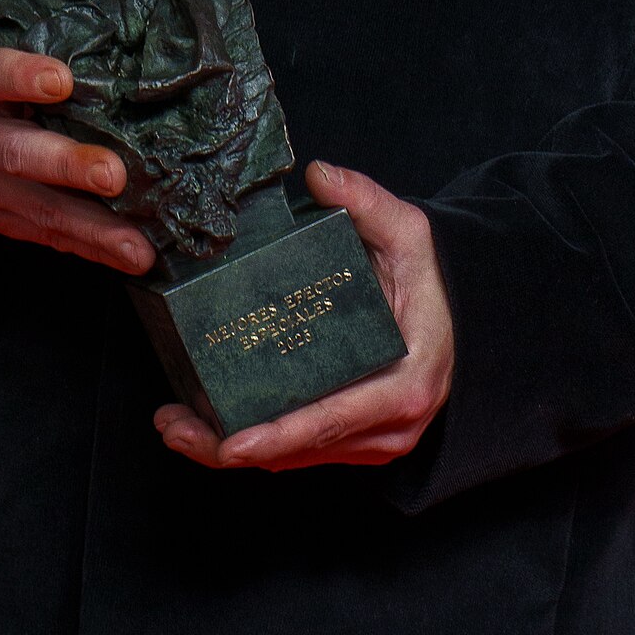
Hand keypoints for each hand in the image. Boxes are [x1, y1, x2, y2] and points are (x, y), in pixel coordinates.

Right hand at [0, 48, 154, 275]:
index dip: (23, 77)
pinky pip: (45, 236)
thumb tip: (108, 66)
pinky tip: (126, 255)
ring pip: (37, 207)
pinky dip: (90, 248)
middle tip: (113, 175)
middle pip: (17, 153)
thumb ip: (29, 61)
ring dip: (92, 228)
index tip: (62, 80)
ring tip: (135, 245)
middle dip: (69, 167)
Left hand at [155, 161, 453, 471]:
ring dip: (229, 450)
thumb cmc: (431, 282)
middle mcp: (389, 427)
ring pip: (293, 460)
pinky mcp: (355, 442)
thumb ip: (368, 204)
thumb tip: (319, 174)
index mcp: (404, 386)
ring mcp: (372, 441)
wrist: (462, 320)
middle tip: (172, 428)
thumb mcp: (410, 235)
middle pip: (300, 451)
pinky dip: (254, 444)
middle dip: (229, 448)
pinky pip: (299, 453)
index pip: (332, 420)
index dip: (278, 435)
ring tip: (174, 427)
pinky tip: (206, 426)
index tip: (231, 444)